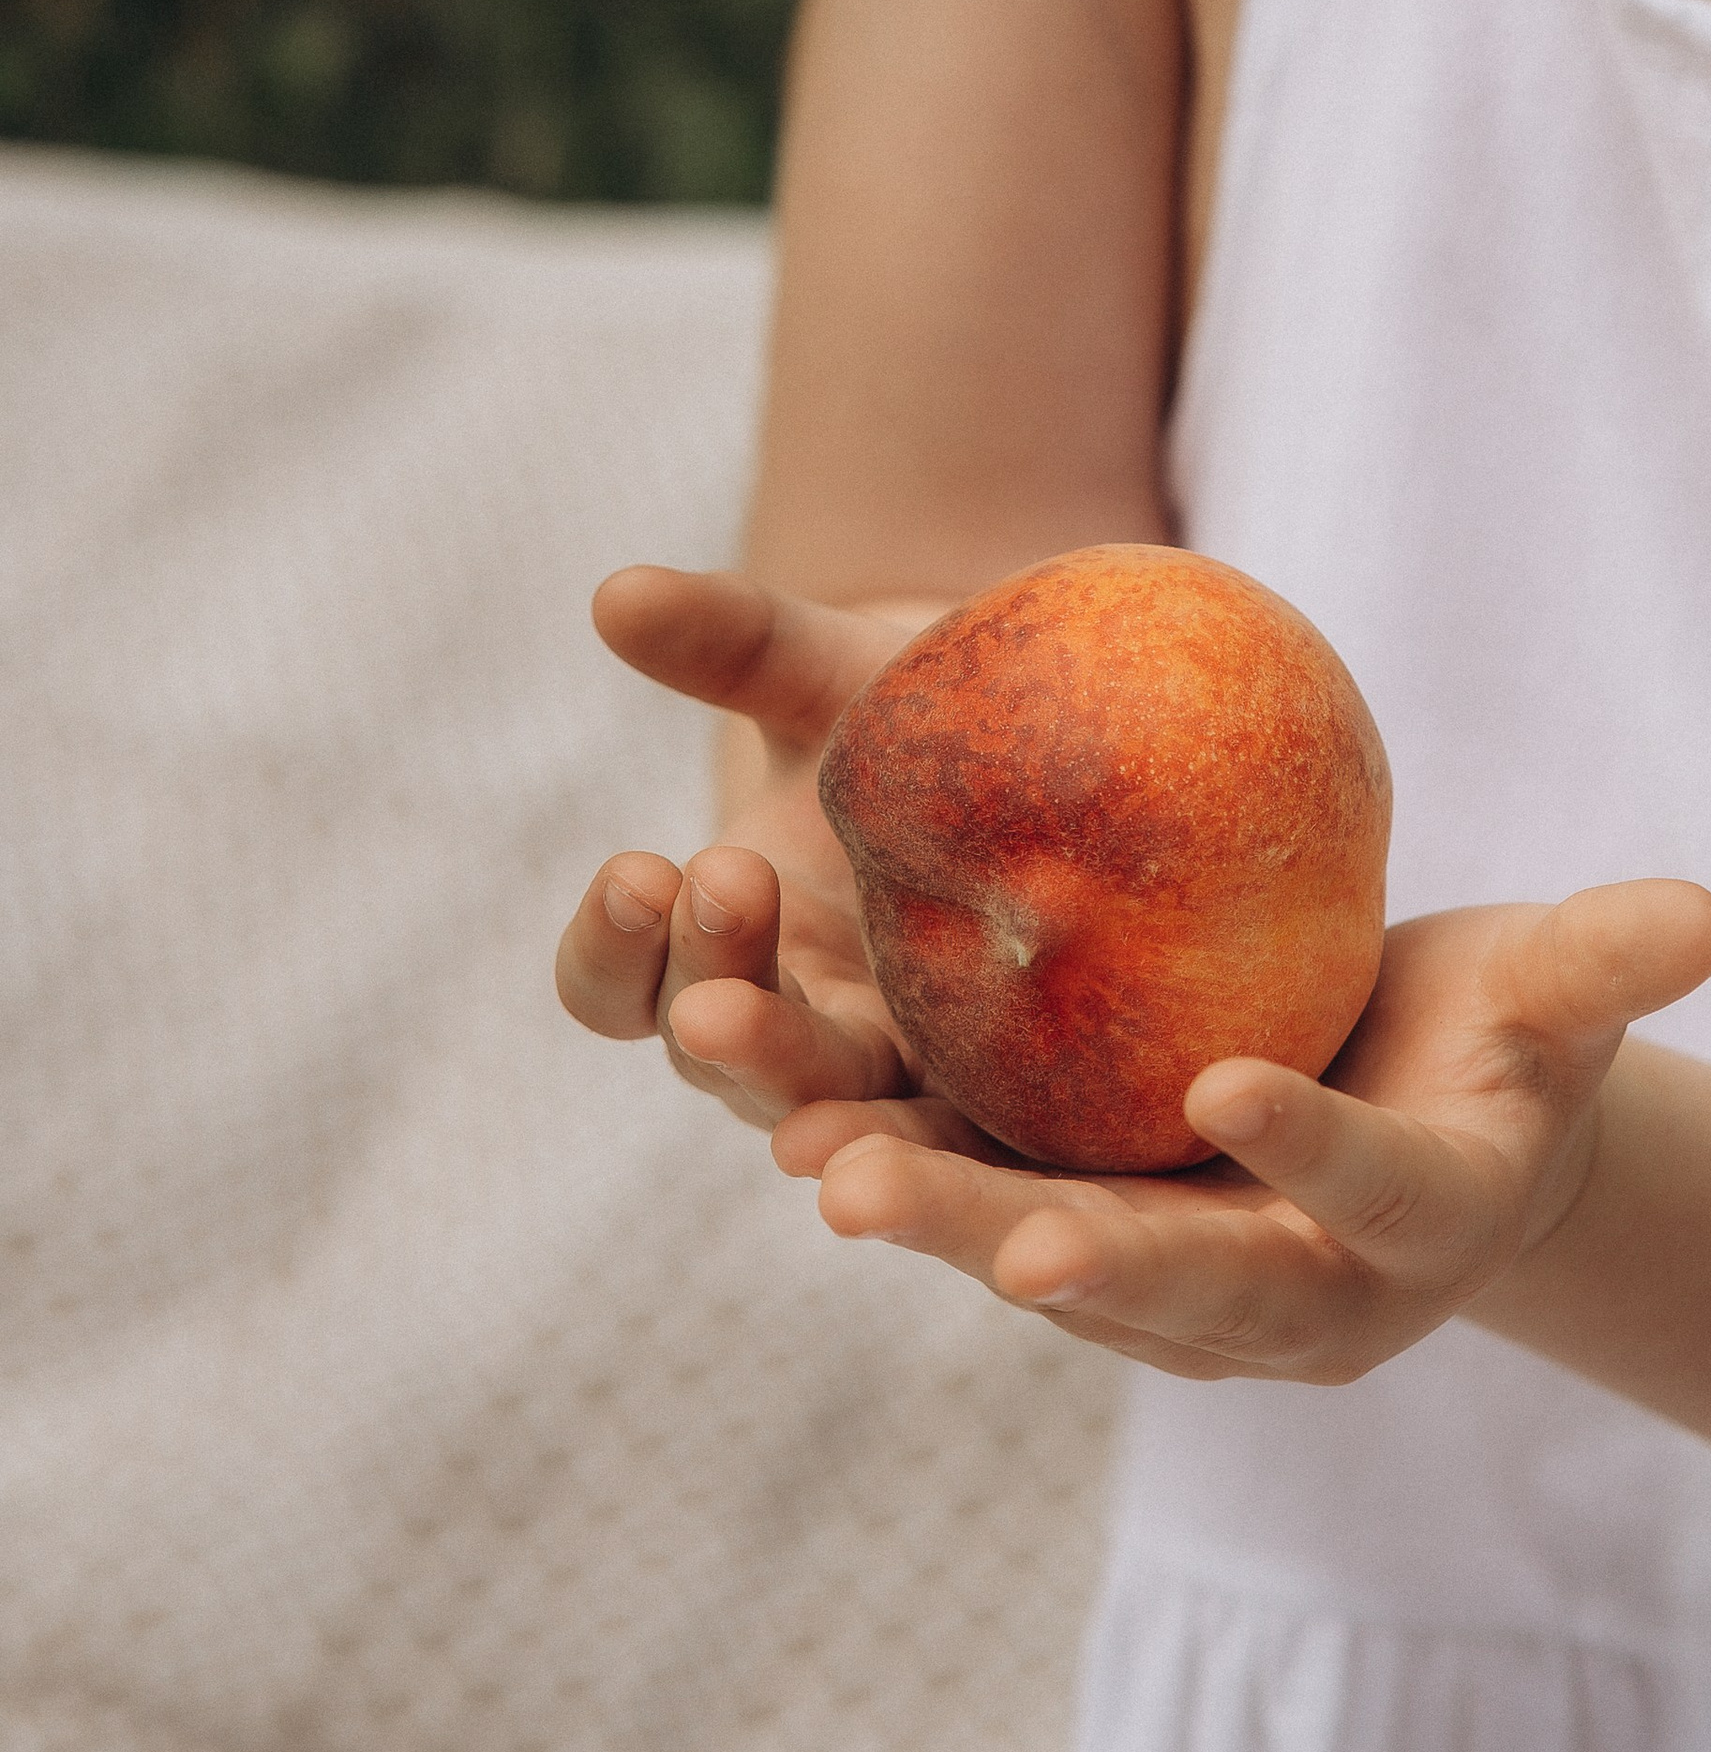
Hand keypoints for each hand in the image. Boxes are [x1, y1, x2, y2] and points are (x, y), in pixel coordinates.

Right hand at [553, 564, 946, 1130]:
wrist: (1057, 752)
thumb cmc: (915, 715)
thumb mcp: (830, 673)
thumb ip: (733, 642)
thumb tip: (615, 590)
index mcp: (712, 948)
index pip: (615, 982)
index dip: (613, 943)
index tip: (639, 866)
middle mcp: (785, 1032)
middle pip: (715, 1054)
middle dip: (716, 999)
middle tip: (730, 898)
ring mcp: (889, 1082)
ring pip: (826, 1116)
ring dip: (813, 1108)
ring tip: (811, 1126)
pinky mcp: (998, 1109)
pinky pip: (964, 1149)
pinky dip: (946, 1161)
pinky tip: (954, 1162)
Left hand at [771, 881, 1710, 1380]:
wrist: (1422, 1138)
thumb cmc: (1499, 1043)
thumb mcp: (1551, 1003)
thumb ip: (1604, 966)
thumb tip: (1705, 911)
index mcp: (1414, 1229)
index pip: (1366, 1194)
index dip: (1309, 1150)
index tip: (1233, 1090)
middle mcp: (1283, 1294)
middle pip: (1171, 1277)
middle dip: (1061, 1251)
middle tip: (945, 1214)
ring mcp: (1169, 1285)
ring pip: (1037, 1256)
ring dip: (922, 1213)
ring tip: (811, 1155)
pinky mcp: (1079, 1241)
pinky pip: (973, 1205)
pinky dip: (884, 1159)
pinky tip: (779, 1099)